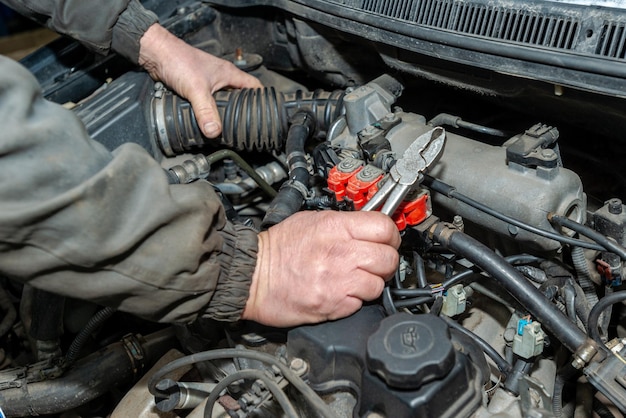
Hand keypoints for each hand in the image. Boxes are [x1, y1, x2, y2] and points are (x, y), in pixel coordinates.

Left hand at [138, 24, 262, 137]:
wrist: (156, 53)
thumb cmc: (178, 60)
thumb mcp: (196, 89)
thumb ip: (206, 112)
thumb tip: (214, 131)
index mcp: (229, 74)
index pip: (254, 86)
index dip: (262, 99)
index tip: (266, 113)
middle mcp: (222, 77)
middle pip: (240, 96)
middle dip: (243, 110)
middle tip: (246, 125)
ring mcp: (209, 82)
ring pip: (223, 99)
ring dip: (224, 111)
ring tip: (228, 126)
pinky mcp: (196, 87)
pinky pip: (208, 102)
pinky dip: (209, 111)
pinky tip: (207, 120)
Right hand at [242, 211, 400, 326]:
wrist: (253, 277)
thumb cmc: (277, 249)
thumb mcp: (310, 220)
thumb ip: (342, 223)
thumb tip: (366, 227)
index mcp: (335, 227)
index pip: (384, 227)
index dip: (390, 235)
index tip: (387, 240)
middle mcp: (341, 253)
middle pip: (388, 258)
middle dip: (385, 261)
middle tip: (374, 262)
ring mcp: (338, 281)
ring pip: (379, 284)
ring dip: (371, 283)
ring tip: (354, 279)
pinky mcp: (333, 305)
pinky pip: (360, 304)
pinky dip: (354, 300)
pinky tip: (340, 292)